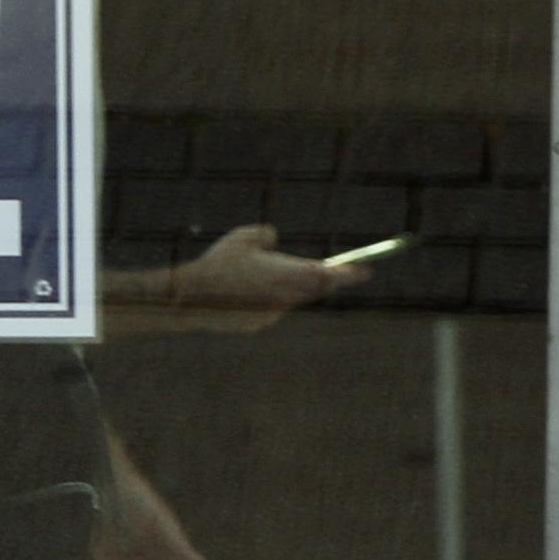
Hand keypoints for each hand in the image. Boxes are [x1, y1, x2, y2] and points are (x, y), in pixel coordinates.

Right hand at [161, 225, 351, 327]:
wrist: (193, 298)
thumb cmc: (220, 263)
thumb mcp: (244, 237)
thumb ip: (266, 235)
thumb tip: (274, 241)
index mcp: (290, 273)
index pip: (330, 274)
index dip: (351, 273)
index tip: (365, 271)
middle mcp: (287, 297)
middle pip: (316, 289)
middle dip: (323, 280)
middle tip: (330, 271)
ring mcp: (274, 313)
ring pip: (290, 298)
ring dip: (287, 287)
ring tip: (259, 274)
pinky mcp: (259, 324)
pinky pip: (269, 308)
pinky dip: (265, 299)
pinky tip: (242, 291)